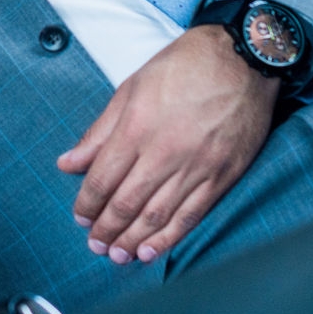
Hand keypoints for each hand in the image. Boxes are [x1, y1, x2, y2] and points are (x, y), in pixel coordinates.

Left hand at [57, 24, 278, 265]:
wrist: (244, 59)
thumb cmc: (185, 66)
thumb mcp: (132, 87)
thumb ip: (99, 131)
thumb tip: (68, 163)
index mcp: (137, 127)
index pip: (102, 178)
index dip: (87, 204)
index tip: (80, 217)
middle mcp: (164, 152)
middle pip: (126, 203)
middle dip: (105, 229)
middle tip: (94, 244)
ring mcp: (196, 167)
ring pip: (156, 215)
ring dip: (131, 240)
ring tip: (116, 255)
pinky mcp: (222, 176)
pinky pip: (190, 216)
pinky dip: (168, 238)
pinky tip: (150, 251)